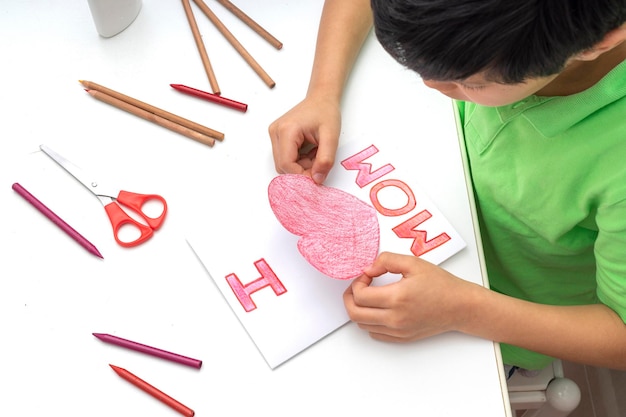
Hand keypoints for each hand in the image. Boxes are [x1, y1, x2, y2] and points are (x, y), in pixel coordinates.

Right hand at [268, 95, 340, 183]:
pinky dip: (299, 160)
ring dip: (301, 166)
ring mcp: (275, 135)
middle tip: (319, 163)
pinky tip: (310, 151)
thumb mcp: (331, 137)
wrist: (321, 98)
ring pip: (284, 164)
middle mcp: (275, 132)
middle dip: (302, 170)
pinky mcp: (278, 137)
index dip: (301, 176)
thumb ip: (326, 160)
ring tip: (316, 153)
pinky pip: (285, 158)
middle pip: (283, 166)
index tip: (317, 177)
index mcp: (286, 130)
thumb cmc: (326, 112)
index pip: (286, 165)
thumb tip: (317, 179)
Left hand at [343, 251, 475, 341]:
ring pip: (362, 325)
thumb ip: (386, 261)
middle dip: (349, 297)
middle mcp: (395, 318)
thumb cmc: (441, 285)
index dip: (357, 282)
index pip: (359, 295)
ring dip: (358, 309)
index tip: (367, 274)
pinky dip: (369, 321)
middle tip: (357, 286)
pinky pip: (374, 333)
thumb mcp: (414, 263)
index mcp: (397, 298)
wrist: (460, 306)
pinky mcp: (401, 337)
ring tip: (367, 296)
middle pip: (354, 313)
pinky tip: (377, 309)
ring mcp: (397, 331)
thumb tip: (368, 268)